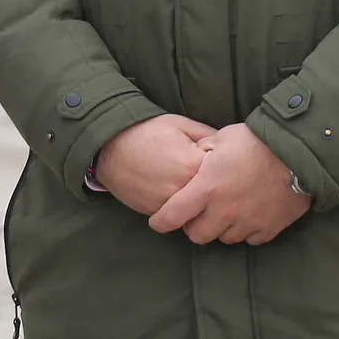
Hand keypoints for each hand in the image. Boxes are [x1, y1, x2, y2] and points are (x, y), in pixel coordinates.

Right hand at [95, 115, 217, 215]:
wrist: (108, 145)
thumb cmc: (146, 130)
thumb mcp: (179, 124)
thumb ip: (207, 134)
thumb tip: (230, 144)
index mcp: (192, 164)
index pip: (223, 174)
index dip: (224, 169)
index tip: (221, 165)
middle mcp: (182, 187)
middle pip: (211, 197)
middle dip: (213, 189)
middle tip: (212, 179)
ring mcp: (167, 202)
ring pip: (195, 210)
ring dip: (198, 202)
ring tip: (193, 187)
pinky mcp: (155, 211)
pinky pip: (177, 215)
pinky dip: (181, 208)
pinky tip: (176, 193)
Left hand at [149, 123, 309, 245]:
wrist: (298, 153)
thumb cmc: (255, 140)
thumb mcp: (220, 138)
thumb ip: (202, 152)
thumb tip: (195, 155)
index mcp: (206, 189)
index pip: (173, 216)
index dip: (161, 221)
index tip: (157, 222)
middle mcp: (224, 211)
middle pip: (197, 236)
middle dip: (194, 226)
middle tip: (199, 213)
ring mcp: (247, 223)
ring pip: (224, 238)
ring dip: (221, 228)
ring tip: (228, 210)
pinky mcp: (269, 229)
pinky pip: (250, 238)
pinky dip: (246, 230)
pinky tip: (249, 214)